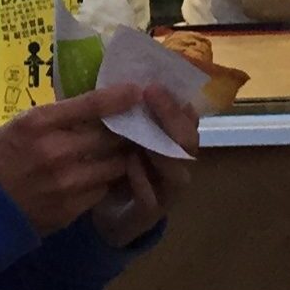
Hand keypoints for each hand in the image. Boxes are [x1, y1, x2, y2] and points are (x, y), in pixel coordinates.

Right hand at [0, 86, 144, 235]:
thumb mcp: (16, 127)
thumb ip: (54, 120)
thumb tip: (94, 109)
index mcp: (36, 123)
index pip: (89, 105)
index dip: (118, 97)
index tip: (136, 91)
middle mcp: (54, 151)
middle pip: (110, 136)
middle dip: (127, 130)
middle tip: (137, 125)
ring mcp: (64, 183)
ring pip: (114, 165)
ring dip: (122, 157)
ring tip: (125, 151)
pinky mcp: (69, 210)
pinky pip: (102, 190)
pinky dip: (106, 181)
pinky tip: (103, 177)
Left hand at [90, 85, 202, 246]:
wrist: (103, 214)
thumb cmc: (110, 165)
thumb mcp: (113, 132)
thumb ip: (118, 110)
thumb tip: (112, 75)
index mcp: (169, 141)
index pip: (185, 117)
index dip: (175, 99)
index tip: (156, 81)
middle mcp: (176, 164)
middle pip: (187, 140)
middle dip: (171, 116)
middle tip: (152, 93)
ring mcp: (167, 191)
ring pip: (178, 171)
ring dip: (161, 149)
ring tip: (143, 132)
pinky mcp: (150, 215)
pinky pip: (153, 199)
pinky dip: (143, 181)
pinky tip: (131, 165)